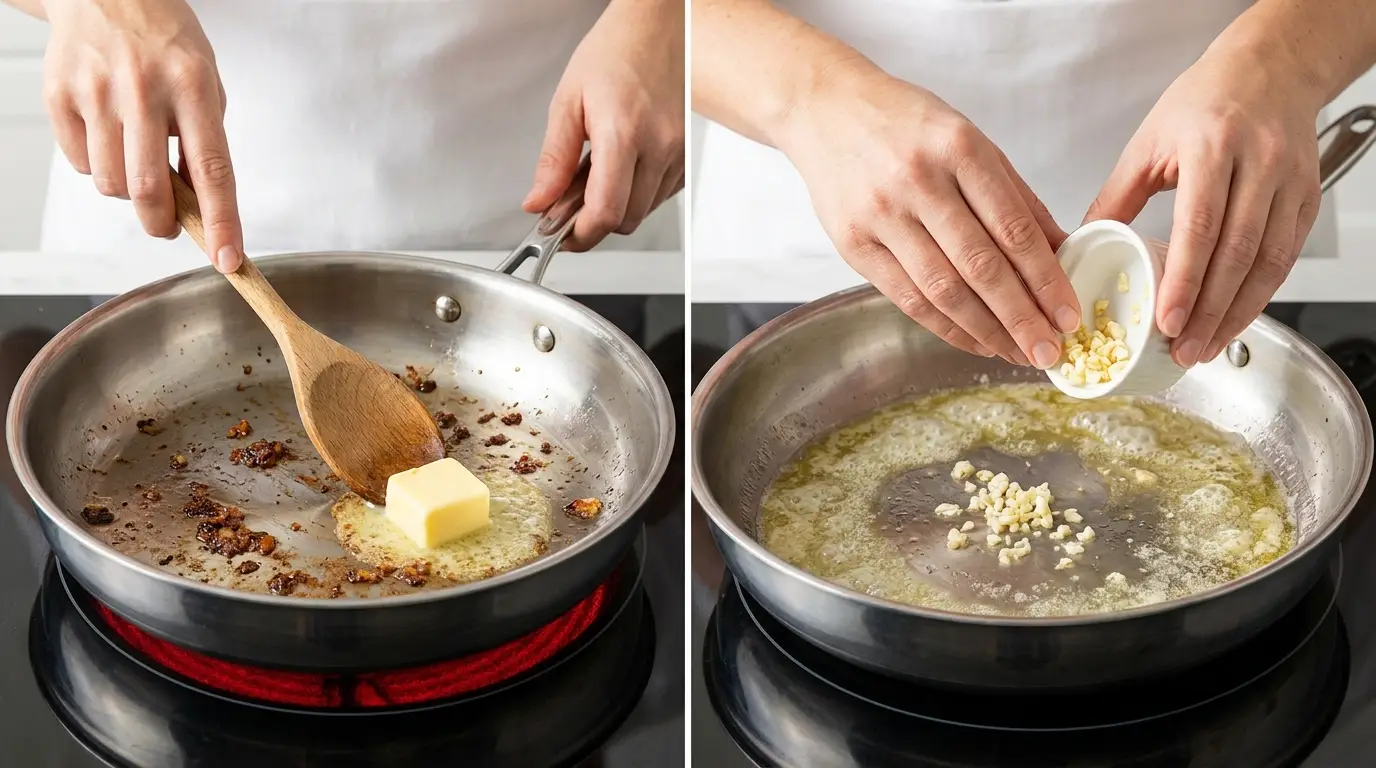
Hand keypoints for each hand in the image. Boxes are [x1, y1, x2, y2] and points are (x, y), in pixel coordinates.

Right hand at [42, 0, 241, 272]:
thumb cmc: (165, 43)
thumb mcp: (205, 84)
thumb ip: (205, 142)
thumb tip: (199, 205)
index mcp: (192, 87)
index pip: (213, 170)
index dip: (221, 222)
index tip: (228, 259)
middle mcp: (143, 89)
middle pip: (149, 189)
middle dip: (162, 224)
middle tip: (169, 225)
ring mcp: (96, 92)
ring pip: (111, 184)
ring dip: (128, 192)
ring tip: (138, 157)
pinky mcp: (59, 95)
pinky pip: (81, 163)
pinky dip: (99, 165)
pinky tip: (109, 135)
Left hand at [523, 0, 684, 251]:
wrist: (657, 27)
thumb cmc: (614, 53)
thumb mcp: (567, 102)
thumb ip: (553, 160)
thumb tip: (539, 202)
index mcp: (623, 132)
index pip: (606, 210)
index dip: (580, 234)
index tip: (561, 236)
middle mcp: (659, 145)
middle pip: (627, 219)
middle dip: (595, 222)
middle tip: (569, 204)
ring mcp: (678, 152)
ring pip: (645, 211)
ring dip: (617, 207)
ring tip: (596, 176)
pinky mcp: (687, 154)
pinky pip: (661, 195)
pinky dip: (638, 194)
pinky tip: (622, 168)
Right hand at [776, 66, 1077, 367]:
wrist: (825, 109)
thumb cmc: (903, 123)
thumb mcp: (968, 140)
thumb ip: (1013, 195)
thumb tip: (1061, 252)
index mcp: (958, 148)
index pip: (1013, 228)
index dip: (1046, 279)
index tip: (1068, 313)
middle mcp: (918, 181)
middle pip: (981, 266)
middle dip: (1021, 317)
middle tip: (1049, 352)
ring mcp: (881, 215)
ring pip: (943, 290)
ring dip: (985, 330)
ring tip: (1016, 353)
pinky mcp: (852, 243)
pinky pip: (906, 297)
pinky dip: (944, 326)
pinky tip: (973, 339)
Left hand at [1085, 45, 1323, 366]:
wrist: (1268, 69)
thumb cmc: (1203, 102)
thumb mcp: (1148, 142)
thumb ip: (1117, 197)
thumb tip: (1079, 244)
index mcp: (1210, 147)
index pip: (1199, 226)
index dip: (1185, 280)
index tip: (1168, 320)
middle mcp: (1258, 164)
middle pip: (1236, 252)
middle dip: (1209, 310)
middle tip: (1184, 350)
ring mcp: (1289, 181)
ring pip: (1269, 261)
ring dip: (1238, 312)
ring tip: (1207, 345)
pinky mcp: (1308, 197)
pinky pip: (1287, 256)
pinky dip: (1262, 293)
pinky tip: (1236, 317)